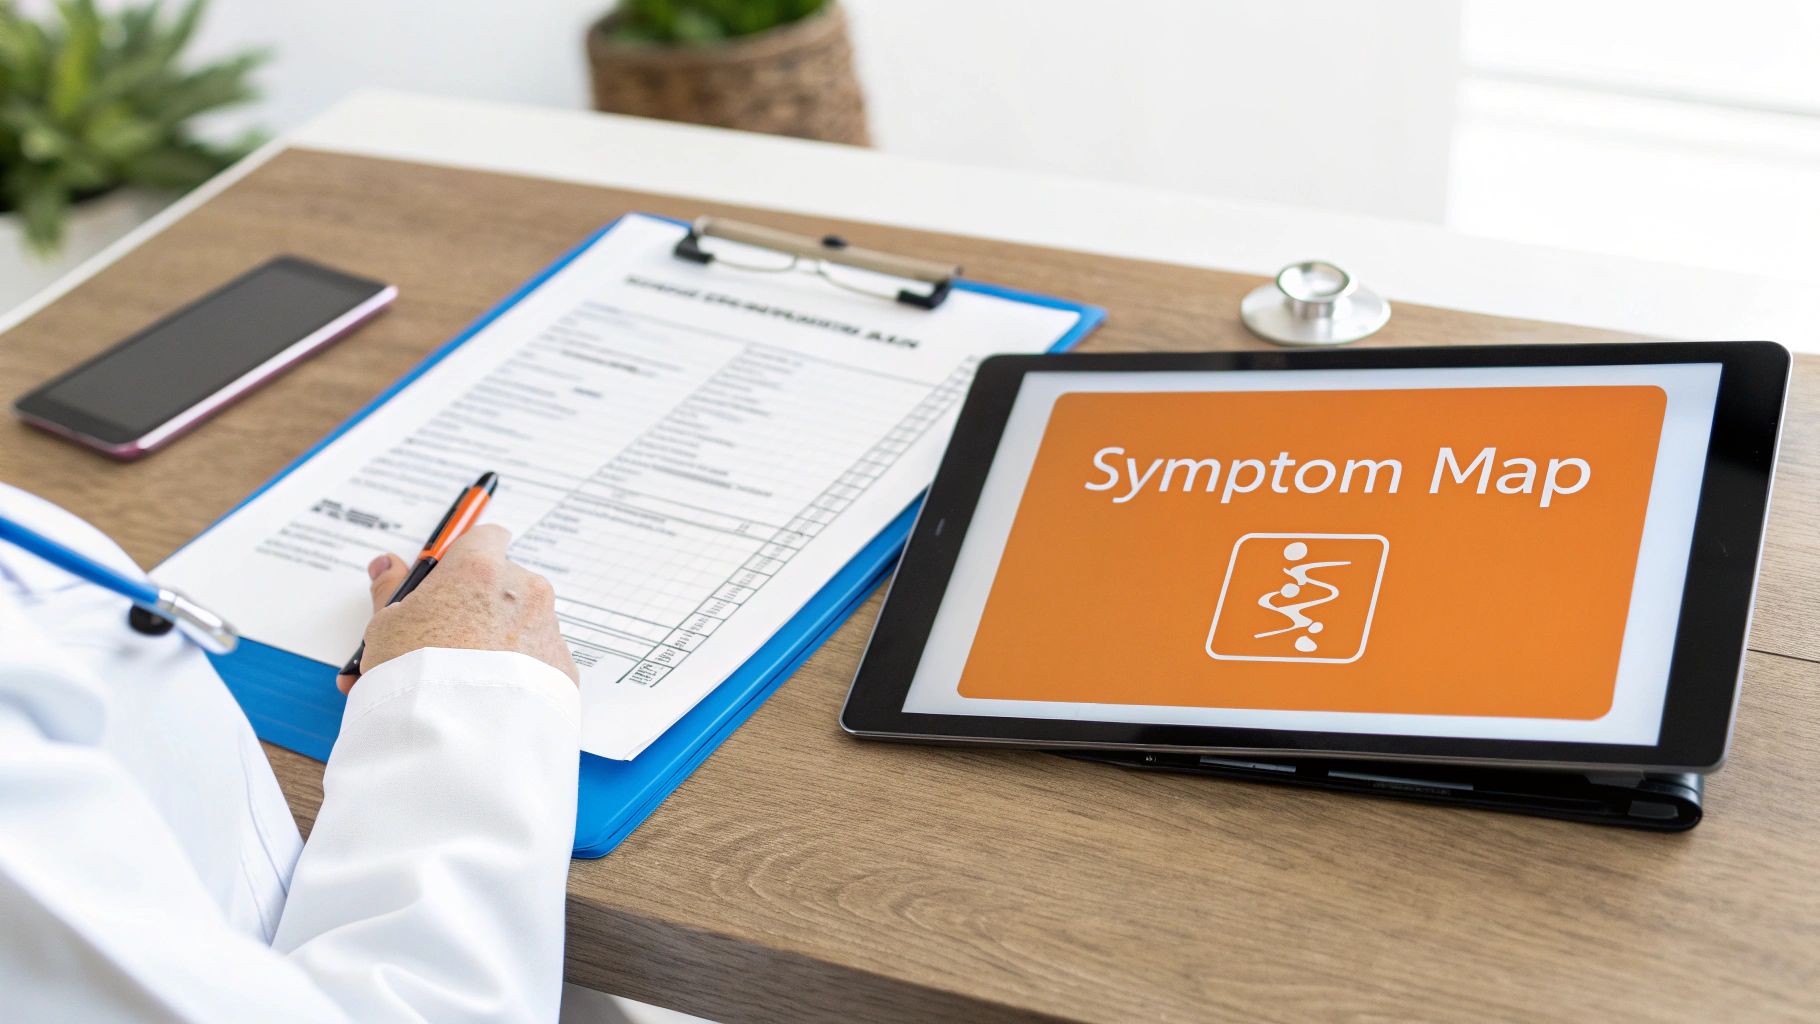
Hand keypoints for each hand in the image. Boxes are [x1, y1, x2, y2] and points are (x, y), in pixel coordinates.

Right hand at [336, 524, 579, 693]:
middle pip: (505, 584)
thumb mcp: (385, 626)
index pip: (486, 537)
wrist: (460, 736)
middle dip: (479, 605)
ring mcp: (549, 630)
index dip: (465, 557)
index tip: (448, 580)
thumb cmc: (417, 674)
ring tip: (458, 681)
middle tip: (443, 641)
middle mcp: (524, 591)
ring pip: (523, 625)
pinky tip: (486, 700)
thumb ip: (391, 590)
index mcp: (481, 569)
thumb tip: (387, 565)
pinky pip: (538, 663)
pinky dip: (518, 675)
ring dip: (498, 642)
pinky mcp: (563, 671)